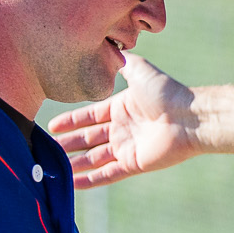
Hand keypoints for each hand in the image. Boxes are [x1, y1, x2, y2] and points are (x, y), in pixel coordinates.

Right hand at [51, 53, 200, 187]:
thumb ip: (123, 62)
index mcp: (122, 107)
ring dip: (74, 164)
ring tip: (53, 168)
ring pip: (94, 159)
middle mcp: (123, 128)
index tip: (52, 126)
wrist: (188, 117)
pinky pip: (107, 175)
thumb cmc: (166, 92)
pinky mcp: (134, 164)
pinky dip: (89, 181)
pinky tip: (71, 184)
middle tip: (45, 148)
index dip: (71, 122)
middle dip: (68, 144)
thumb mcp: (140, 70)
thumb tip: (109, 48)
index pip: (90, 116)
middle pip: (89, 139)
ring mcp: (128, 147)